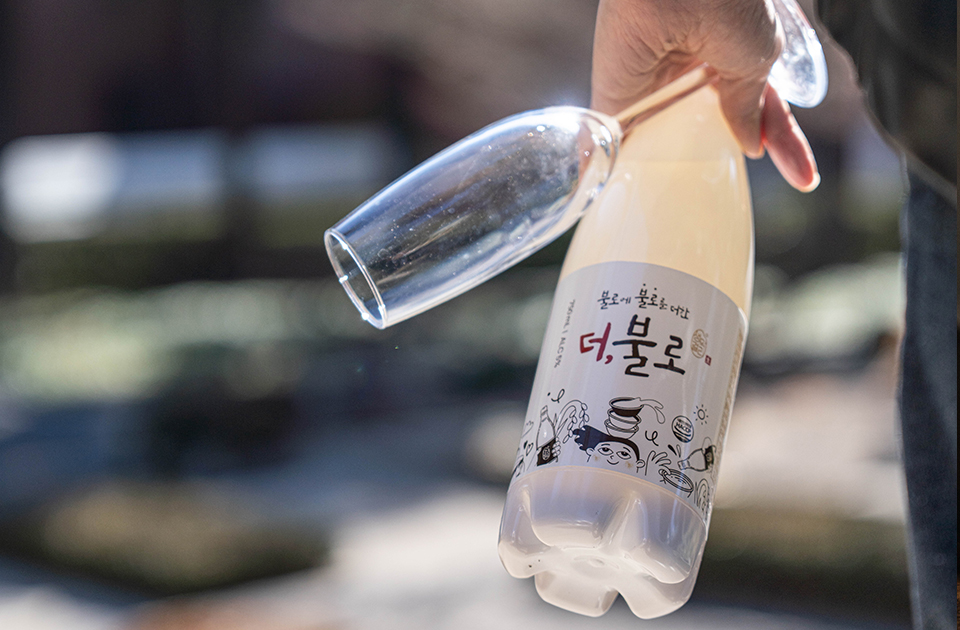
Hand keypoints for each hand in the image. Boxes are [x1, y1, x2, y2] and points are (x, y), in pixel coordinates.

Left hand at [591, 0, 818, 190]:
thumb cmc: (728, 5)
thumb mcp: (757, 58)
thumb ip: (751, 105)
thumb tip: (752, 144)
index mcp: (733, 54)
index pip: (761, 109)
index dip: (782, 143)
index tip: (804, 179)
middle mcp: (694, 71)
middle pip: (717, 128)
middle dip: (735, 162)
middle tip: (767, 194)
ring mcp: (655, 87)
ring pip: (670, 140)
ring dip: (679, 173)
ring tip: (702, 213)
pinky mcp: (616, 99)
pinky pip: (616, 140)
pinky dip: (616, 168)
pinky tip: (622, 200)